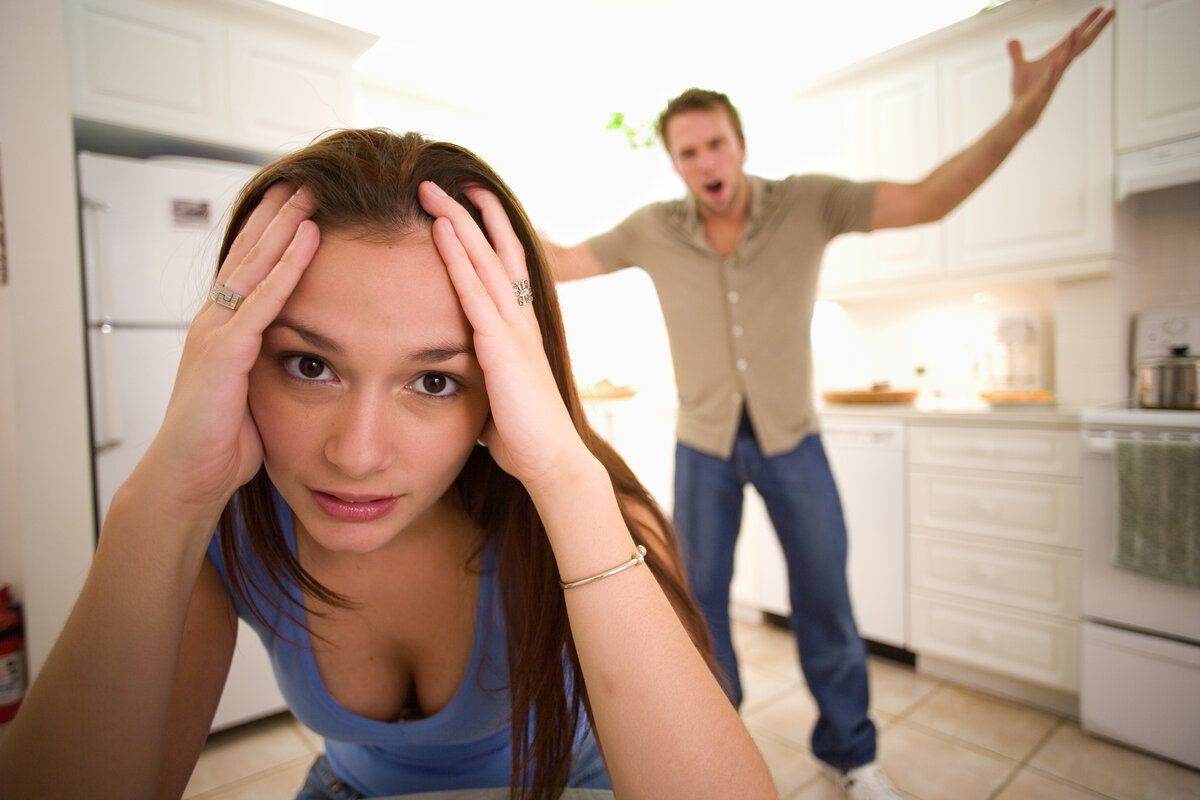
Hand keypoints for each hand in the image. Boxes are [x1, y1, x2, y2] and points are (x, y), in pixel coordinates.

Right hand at [139, 183, 319, 513]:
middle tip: (308, 178)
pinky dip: (288, 267)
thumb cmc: (223, 444)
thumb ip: (274, 366)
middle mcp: (215, 322)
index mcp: (223, 330)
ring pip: (255, 265)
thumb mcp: (256, 393)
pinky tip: (309, 239)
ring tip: (313, 191)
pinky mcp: (225, 352)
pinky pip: (262, 299)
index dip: (274, 232)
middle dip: (280, 214)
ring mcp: (216, 332)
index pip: (250, 267)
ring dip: (286, 225)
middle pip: (251, 253)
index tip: (300, 201)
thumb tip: (306, 359)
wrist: (188, 477)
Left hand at [417, 181, 588, 490]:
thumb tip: (456, 376)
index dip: (488, 233)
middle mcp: (520, 320)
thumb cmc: (524, 436)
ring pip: (484, 260)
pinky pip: (473, 291)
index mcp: (520, 330)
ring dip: (458, 221)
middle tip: (446, 180)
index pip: (504, 268)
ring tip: (434, 189)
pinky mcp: (501, 345)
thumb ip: (482, 374)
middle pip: (496, 251)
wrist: (552, 461)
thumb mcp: (498, 394)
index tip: (466, 204)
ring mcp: (512, 329)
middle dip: (470, 213)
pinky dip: (457, 257)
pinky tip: (441, 231)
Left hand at [1008, 6, 1113, 128]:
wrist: (1021, 114)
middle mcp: (1060, 66)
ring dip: (1071, 45)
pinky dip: (1053, 69)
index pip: (1076, 37)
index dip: (1088, 22)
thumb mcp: (1019, 67)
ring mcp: (1053, 78)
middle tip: (1112, 11)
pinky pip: (1050, 78)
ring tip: (1076, 28)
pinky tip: (1057, 60)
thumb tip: (1012, 40)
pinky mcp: (1042, 90)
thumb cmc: (1024, 91)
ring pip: (1066, 59)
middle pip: (1081, 44)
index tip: (1102, 7)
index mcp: (1057, 58)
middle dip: (1096, 28)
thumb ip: (1017, 53)